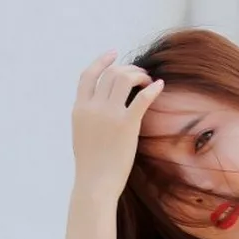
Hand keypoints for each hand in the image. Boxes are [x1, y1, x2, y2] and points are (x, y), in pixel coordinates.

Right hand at [72, 49, 164, 198]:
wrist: (95, 185)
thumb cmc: (91, 165)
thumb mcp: (81, 134)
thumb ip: (87, 116)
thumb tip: (98, 105)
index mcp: (79, 109)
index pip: (88, 75)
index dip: (101, 61)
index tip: (114, 53)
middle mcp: (93, 107)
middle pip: (111, 73)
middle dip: (128, 69)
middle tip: (141, 76)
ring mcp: (109, 114)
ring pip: (124, 78)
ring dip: (139, 75)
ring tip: (148, 82)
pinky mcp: (126, 125)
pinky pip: (141, 98)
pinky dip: (152, 88)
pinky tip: (159, 86)